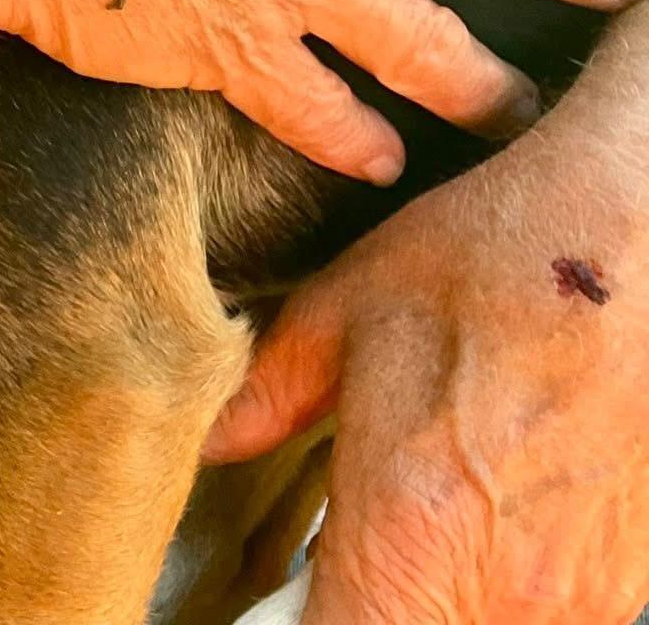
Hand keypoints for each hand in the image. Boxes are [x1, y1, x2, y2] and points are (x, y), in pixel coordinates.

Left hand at [202, 59, 648, 623]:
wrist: (643, 232)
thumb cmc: (493, 261)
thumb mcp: (342, 313)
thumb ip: (266, 400)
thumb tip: (213, 446)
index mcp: (413, 537)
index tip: (281, 596)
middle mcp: (506, 594)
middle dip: (359, 609)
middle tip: (334, 559)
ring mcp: (581, 600)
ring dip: (432, 602)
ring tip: (414, 527)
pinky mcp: (631, 586)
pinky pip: (542, 617)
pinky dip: (494, 587)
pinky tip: (480, 516)